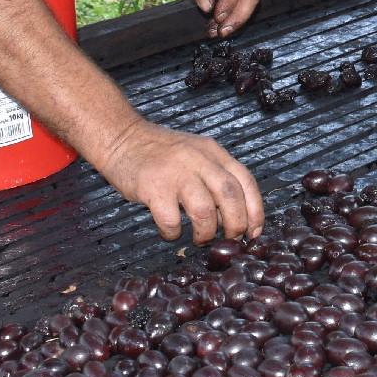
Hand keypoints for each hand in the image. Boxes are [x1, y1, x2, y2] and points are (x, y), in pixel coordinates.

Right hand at [90, 119, 264, 242]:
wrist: (122, 138)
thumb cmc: (161, 153)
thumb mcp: (196, 154)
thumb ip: (215, 177)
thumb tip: (233, 217)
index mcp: (214, 152)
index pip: (245, 181)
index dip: (255, 211)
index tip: (253, 232)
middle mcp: (199, 159)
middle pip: (229, 196)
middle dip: (235, 224)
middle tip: (229, 239)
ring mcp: (176, 172)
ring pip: (205, 210)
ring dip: (206, 232)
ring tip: (199, 238)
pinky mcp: (153, 187)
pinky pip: (171, 220)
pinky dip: (173, 232)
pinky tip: (170, 231)